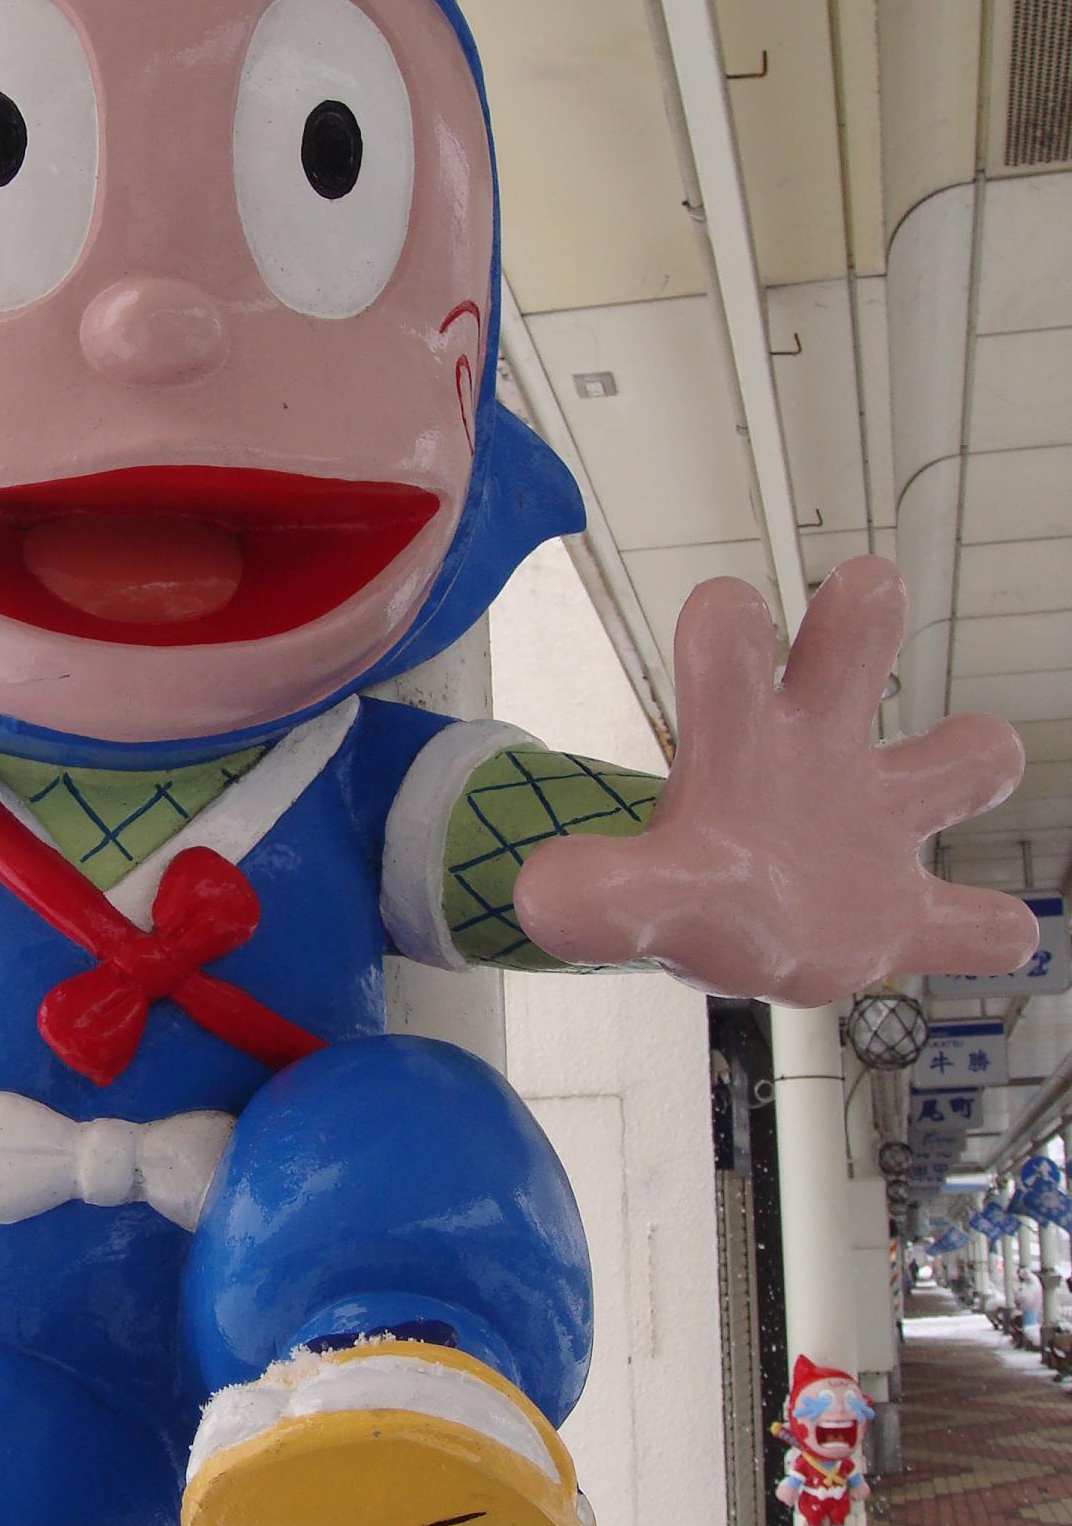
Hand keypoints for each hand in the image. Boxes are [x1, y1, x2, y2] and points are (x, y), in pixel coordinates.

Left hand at [512, 556, 1036, 1004]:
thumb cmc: (693, 876)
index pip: (728, 651)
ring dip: (971, 754)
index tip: (731, 609)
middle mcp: (820, 753)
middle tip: (866, 589)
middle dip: (863, 608)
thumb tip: (538, 895)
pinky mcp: (912, 911)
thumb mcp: (644, 894)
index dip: (731, 622)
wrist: (734, 929)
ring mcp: (881, 823)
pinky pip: (973, 921)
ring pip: (959, 759)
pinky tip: (987, 936)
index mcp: (741, 737)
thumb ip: (601, 893)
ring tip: (965, 763)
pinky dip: (988, 932)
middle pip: (853, 643)